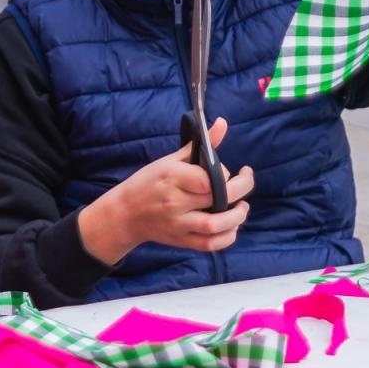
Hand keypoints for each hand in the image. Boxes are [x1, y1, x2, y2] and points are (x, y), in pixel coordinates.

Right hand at [79, 117, 254, 265]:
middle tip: (244, 181)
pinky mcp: (181, 241)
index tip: (224, 171)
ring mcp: (178, 224)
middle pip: (217, 198)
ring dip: (237, 216)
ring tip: (242, 207)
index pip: (207, 178)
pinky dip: (227, 237)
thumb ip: (200, 144)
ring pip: (216, 224)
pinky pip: (210, 244)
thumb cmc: (148, 183)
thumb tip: (223, 124)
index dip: (224, 174)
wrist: (125, 214)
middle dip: (239, 189)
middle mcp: (175, 202)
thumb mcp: (170, 160)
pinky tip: (232, 226)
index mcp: (171, 178)